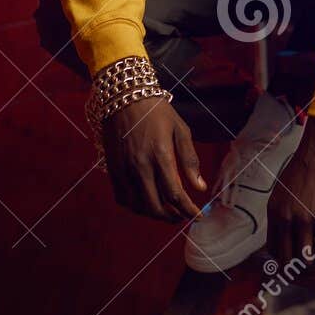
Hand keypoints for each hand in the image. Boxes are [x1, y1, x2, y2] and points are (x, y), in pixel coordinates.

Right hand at [102, 97, 206, 221]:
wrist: (124, 97)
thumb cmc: (157, 112)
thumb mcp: (181, 130)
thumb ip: (190, 160)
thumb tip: (201, 187)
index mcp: (161, 156)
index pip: (175, 194)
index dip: (188, 210)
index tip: (198, 215)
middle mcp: (140, 167)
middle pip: (156, 206)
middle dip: (172, 217)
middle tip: (182, 216)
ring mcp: (124, 169)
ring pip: (138, 206)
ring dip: (154, 214)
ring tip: (167, 212)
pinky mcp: (113, 169)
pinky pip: (122, 198)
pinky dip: (135, 206)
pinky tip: (146, 203)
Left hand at [268, 118, 314, 266]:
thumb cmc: (310, 161)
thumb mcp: (288, 187)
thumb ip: (289, 208)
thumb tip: (298, 226)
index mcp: (274, 210)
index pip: (273, 248)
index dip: (285, 260)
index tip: (297, 262)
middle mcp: (286, 217)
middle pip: (288, 259)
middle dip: (301, 269)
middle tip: (313, 267)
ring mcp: (305, 218)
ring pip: (308, 257)